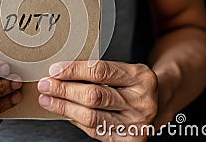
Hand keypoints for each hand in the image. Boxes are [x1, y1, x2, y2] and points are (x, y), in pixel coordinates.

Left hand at [37, 61, 157, 140]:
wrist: (160, 102)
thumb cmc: (135, 84)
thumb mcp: (125, 70)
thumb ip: (99, 72)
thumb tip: (61, 73)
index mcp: (140, 77)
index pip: (100, 71)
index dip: (73, 70)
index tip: (54, 69)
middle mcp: (142, 101)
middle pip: (94, 96)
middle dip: (64, 90)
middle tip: (45, 85)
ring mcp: (136, 123)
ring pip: (91, 116)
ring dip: (64, 107)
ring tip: (48, 100)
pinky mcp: (129, 140)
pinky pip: (95, 130)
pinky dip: (77, 120)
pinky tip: (66, 112)